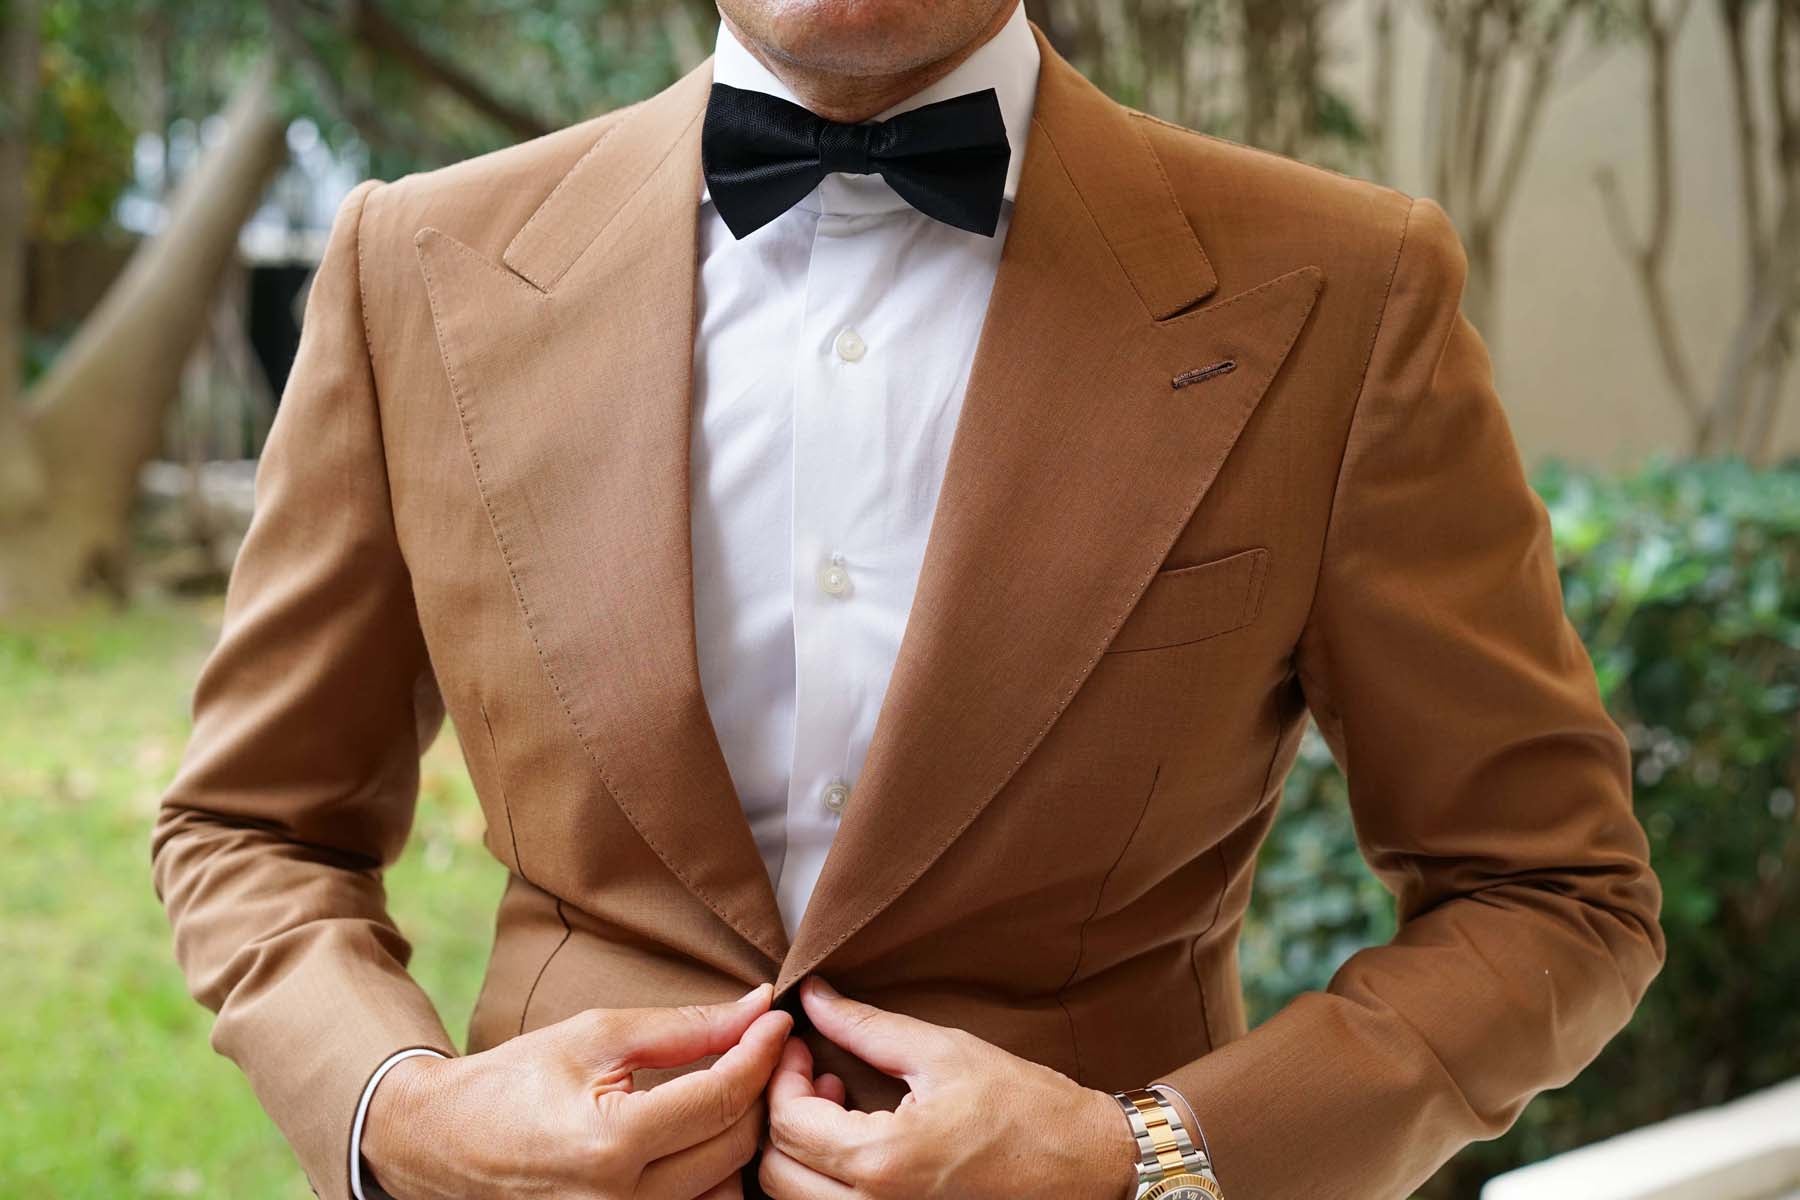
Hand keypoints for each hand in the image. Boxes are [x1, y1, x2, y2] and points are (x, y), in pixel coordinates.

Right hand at [363, 983, 790, 1198]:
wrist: (443, 1143)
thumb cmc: (515, 1081)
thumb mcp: (598, 1035)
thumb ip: (685, 1028)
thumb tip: (757, 1009)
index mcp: (611, 1145)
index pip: (722, 1098)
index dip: (761, 1053)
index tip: (776, 1021)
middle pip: (736, 1147)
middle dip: (761, 1092)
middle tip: (768, 1050)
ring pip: (727, 1187)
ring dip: (742, 1137)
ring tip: (742, 1089)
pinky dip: (714, 1173)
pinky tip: (709, 1134)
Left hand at [759, 977, 1137, 1198]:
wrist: (1086, 1164)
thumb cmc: (1025, 1107)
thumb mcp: (943, 1051)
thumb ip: (865, 1026)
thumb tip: (811, 997)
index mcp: (884, 1161)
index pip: (788, 1123)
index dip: (782, 1076)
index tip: (803, 1047)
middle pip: (776, 1173)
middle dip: (782, 1116)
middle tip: (816, 1076)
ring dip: (799, 1153)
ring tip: (840, 1108)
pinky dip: (823, 1181)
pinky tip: (859, 1143)